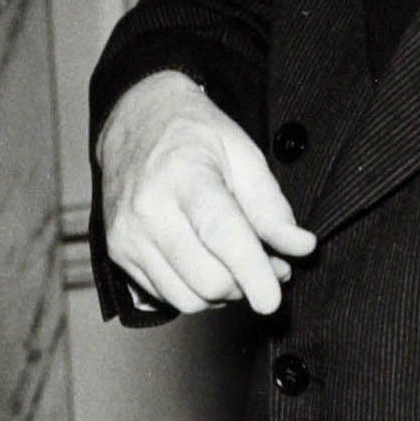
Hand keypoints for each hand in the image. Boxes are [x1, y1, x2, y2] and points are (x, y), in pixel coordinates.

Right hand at [97, 72, 316, 315]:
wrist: (135, 120)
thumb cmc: (194, 134)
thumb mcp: (243, 153)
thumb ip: (272, 206)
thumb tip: (300, 248)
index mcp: (183, 175)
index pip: (221, 235)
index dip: (251, 273)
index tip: (272, 300)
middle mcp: (148, 209)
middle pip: (206, 279)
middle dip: (245, 284)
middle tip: (267, 266)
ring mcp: (128, 235)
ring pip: (187, 298)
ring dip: (222, 293)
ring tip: (236, 265)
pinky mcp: (118, 253)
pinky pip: (167, 296)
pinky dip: (195, 291)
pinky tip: (206, 263)